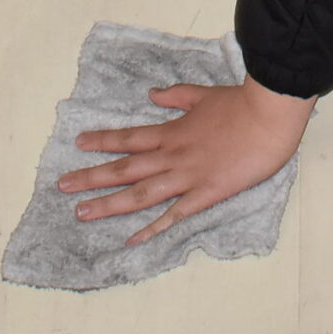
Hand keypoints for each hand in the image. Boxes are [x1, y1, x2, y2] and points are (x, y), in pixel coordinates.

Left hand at [58, 77, 315, 244]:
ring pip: (140, 194)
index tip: (78, 143)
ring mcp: (187, 177)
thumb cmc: (241, 104)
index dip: (103, 141)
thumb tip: (151, 95)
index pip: (129, 138)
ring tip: (82, 212)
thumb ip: (176, 96)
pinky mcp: (206, 194)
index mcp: (172, 131)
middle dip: (91, 177)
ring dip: (109, 204)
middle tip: (63, 186)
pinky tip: (132, 238)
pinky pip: (174, 214)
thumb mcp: (204, 94)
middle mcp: (172, 155)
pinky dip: (152, 227)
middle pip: (125, 168)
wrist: (269, 115)